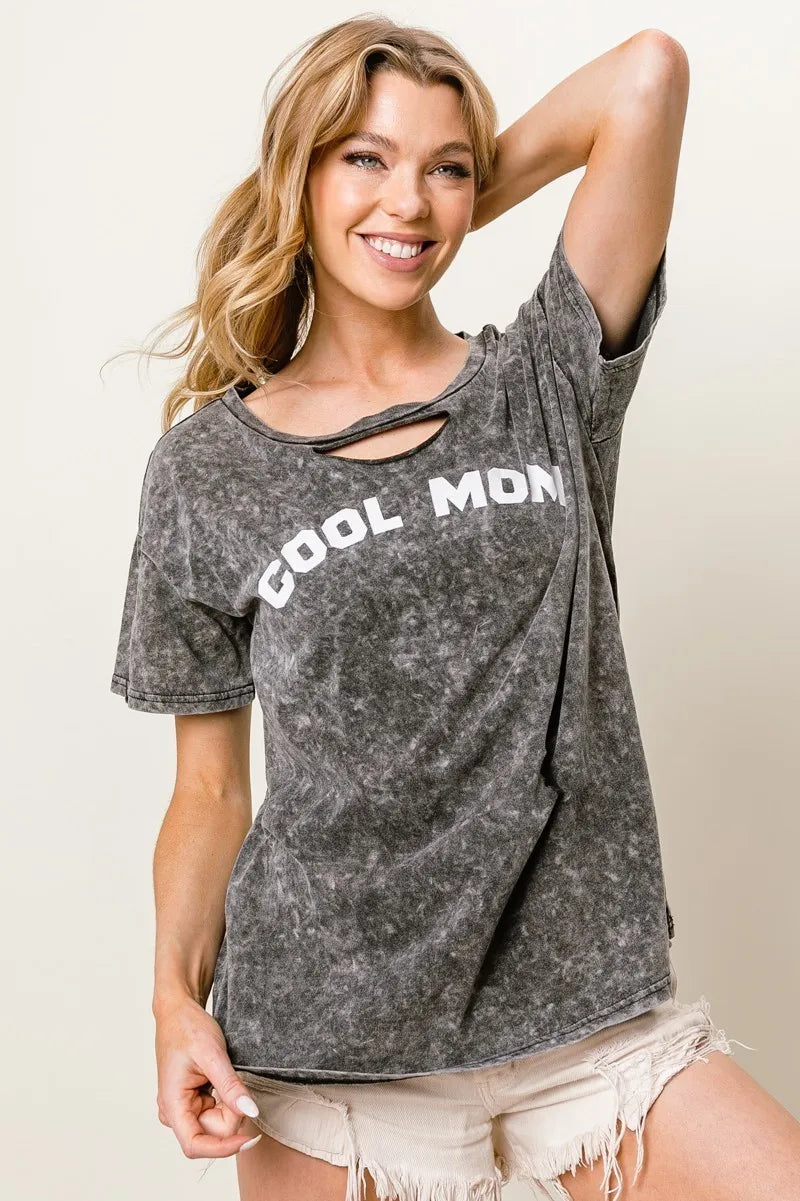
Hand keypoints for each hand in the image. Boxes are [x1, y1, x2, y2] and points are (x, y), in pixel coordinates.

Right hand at [154, 993, 262, 1158]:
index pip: (195, 1145)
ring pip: (217, 1123)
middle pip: (213, 1133)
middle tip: (232, 1079)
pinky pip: (216, 1111)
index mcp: (172, 1104)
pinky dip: (225, 1098)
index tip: (249, 1138)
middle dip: (231, 1111)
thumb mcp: (213, 1055)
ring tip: (223, 1074)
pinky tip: (219, 1078)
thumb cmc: (188, 1028)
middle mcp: (175, 1112)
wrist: (179, 1012)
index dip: (223, 1148)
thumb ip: (230, 1086)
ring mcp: (183, 1108)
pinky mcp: (192, 1103)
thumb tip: (250, 1112)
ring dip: (228, 1103)